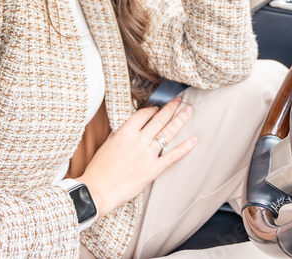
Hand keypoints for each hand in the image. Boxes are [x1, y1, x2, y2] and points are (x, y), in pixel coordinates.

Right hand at [77, 97, 196, 216]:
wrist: (97, 190)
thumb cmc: (98, 169)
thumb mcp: (107, 144)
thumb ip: (121, 134)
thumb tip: (132, 128)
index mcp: (125, 132)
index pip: (143, 114)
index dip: (152, 110)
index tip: (157, 108)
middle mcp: (138, 140)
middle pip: (159, 120)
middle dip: (171, 108)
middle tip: (179, 101)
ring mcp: (147, 155)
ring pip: (167, 133)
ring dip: (179, 120)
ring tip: (188, 110)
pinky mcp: (153, 169)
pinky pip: (172, 156)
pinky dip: (184, 148)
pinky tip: (194, 140)